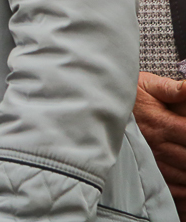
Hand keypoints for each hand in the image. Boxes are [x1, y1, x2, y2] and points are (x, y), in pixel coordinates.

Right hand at [134, 72, 185, 214]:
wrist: (97, 105)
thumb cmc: (128, 96)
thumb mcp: (147, 85)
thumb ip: (172, 88)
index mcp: (160, 123)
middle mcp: (156, 144)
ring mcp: (151, 160)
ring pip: (183, 174)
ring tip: (185, 160)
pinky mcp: (145, 170)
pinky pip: (171, 187)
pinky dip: (183, 188)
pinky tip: (184, 178)